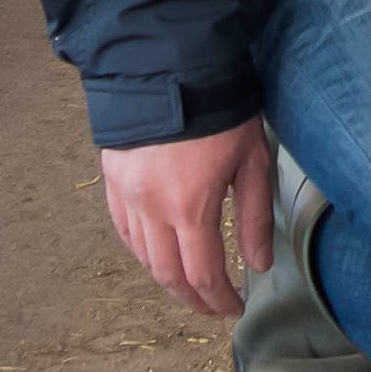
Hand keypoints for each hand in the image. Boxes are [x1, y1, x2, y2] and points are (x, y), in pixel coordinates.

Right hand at [100, 119, 274, 317]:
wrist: (168, 63)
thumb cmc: (219, 110)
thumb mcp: (250, 160)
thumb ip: (254, 217)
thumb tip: (259, 264)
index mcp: (189, 207)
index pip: (202, 274)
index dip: (218, 299)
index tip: (234, 308)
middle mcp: (151, 209)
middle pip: (168, 275)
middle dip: (192, 299)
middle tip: (212, 307)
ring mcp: (125, 196)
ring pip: (142, 257)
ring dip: (166, 278)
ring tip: (190, 285)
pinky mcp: (111, 180)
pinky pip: (123, 230)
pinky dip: (141, 251)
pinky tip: (157, 254)